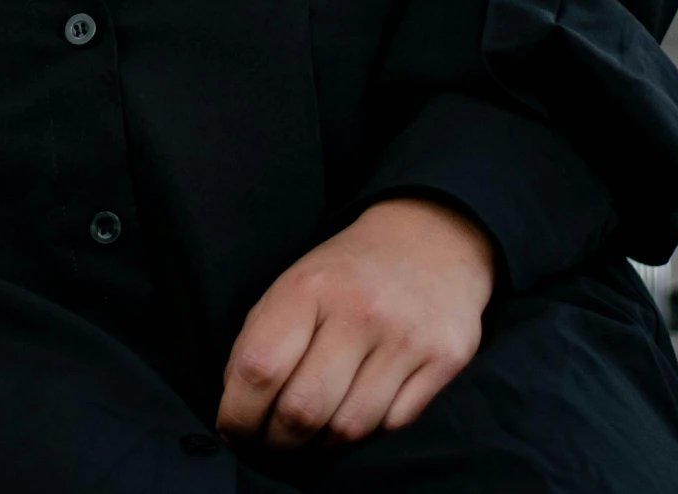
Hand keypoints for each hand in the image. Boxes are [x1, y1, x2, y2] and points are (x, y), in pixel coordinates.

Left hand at [217, 198, 494, 449]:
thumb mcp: (295, 282)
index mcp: (309, 287)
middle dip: (277, 440)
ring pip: (349, 428)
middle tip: (270, 441)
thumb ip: (263, 338)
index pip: (259, 368)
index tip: (233, 428)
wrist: (428, 235)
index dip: (238, 412)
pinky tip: (355, 409)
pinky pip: (393, 423)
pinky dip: (368, 429)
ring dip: (322, 443)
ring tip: (312, 432)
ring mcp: (405, 338)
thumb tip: (239, 404)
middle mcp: (358, 312)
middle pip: (303, 410)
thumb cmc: (348, 272)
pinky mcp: (444, 359)